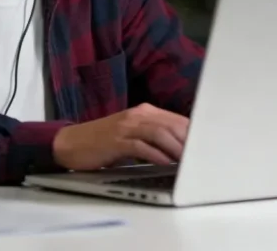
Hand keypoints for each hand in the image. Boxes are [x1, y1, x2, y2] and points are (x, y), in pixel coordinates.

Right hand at [52, 103, 189, 170]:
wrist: (71, 143)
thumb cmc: (104, 142)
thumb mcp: (132, 134)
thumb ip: (154, 137)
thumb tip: (182, 148)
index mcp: (144, 112)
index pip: (176, 119)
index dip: (193, 133)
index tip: (206, 146)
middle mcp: (137, 115)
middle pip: (171, 125)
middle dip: (188, 142)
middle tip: (201, 157)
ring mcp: (126, 126)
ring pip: (159, 133)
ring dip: (176, 148)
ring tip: (187, 162)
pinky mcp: (116, 140)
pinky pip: (142, 146)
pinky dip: (156, 155)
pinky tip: (165, 164)